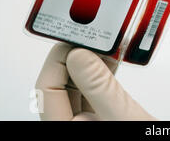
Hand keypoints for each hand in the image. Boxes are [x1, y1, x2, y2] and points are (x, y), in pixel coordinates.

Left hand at [35, 43, 154, 119]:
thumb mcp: (123, 117)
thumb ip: (99, 86)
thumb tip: (79, 56)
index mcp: (66, 132)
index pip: (46, 92)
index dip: (56, 61)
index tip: (73, 40)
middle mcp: (74, 128)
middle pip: (60, 87)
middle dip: (74, 58)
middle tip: (89, 37)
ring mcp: (88, 124)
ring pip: (78, 87)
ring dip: (89, 63)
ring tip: (102, 45)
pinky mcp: (103, 118)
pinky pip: (95, 91)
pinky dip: (102, 72)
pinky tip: (111, 59)